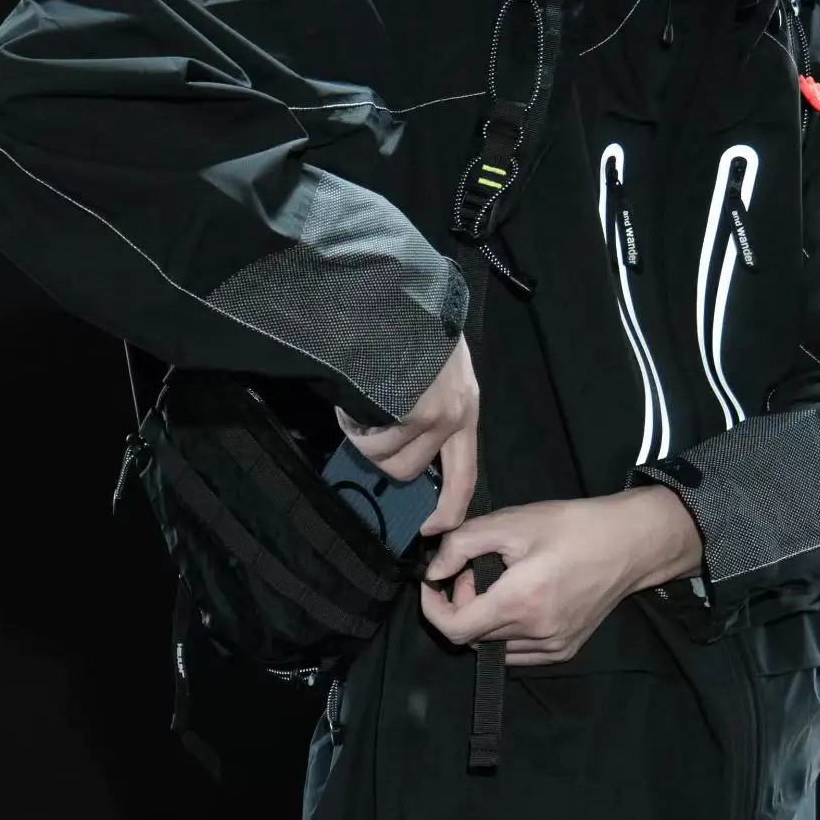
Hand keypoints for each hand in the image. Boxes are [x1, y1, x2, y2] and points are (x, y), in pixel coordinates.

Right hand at [335, 334, 478, 536]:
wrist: (396, 292)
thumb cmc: (410, 321)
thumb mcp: (434, 365)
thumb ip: (428, 402)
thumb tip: (404, 445)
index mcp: (466, 406)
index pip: (465, 474)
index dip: (449, 507)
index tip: (431, 527)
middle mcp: (457, 415)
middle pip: (413, 473)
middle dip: (383, 462)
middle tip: (364, 432)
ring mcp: (436, 415)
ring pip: (387, 460)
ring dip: (363, 437)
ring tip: (358, 400)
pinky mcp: (413, 412)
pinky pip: (371, 441)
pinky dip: (353, 423)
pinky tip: (355, 391)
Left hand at [420, 486, 703, 666]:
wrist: (631, 543)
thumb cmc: (572, 526)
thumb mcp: (511, 521)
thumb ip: (461, 544)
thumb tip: (433, 571)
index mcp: (519, 603)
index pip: (454, 630)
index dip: (432, 608)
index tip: (433, 582)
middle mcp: (535, 634)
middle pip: (472, 636)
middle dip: (461, 604)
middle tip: (474, 569)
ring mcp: (552, 647)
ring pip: (493, 646)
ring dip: (483, 619)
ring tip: (498, 583)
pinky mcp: (565, 650)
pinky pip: (517, 653)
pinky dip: (504, 632)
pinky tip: (517, 601)